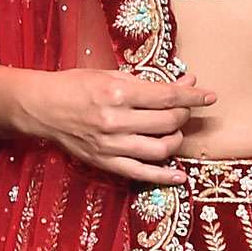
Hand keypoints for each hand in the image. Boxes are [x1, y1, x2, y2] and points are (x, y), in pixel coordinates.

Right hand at [23, 67, 216, 186]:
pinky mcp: (105, 162)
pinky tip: (180, 175)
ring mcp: (111, 145)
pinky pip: (142, 174)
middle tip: (185, 110)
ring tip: (175, 132)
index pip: (167, 96)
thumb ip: (147, 81)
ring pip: (160, 150)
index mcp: (117, 93)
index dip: (192, 96)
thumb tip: (185, 80)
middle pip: (168, 123)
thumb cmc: (75, 85)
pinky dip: (165, 176)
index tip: (209, 96)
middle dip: (184, 115)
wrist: (42, 108)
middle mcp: (116, 121)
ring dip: (176, 140)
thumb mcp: (110, 74)